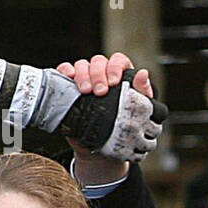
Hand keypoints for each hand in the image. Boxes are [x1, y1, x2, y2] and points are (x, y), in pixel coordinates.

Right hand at [56, 53, 156, 183]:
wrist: (102, 147)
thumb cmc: (123, 124)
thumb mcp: (136, 110)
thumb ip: (141, 91)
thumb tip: (143, 73)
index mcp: (120, 75)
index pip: (117, 60)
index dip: (115, 67)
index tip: (114, 83)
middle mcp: (102, 73)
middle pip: (98, 61)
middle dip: (98, 75)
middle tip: (100, 92)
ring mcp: (85, 78)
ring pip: (82, 64)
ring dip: (83, 75)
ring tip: (85, 92)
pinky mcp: (70, 85)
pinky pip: (65, 70)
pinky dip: (66, 71)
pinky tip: (69, 78)